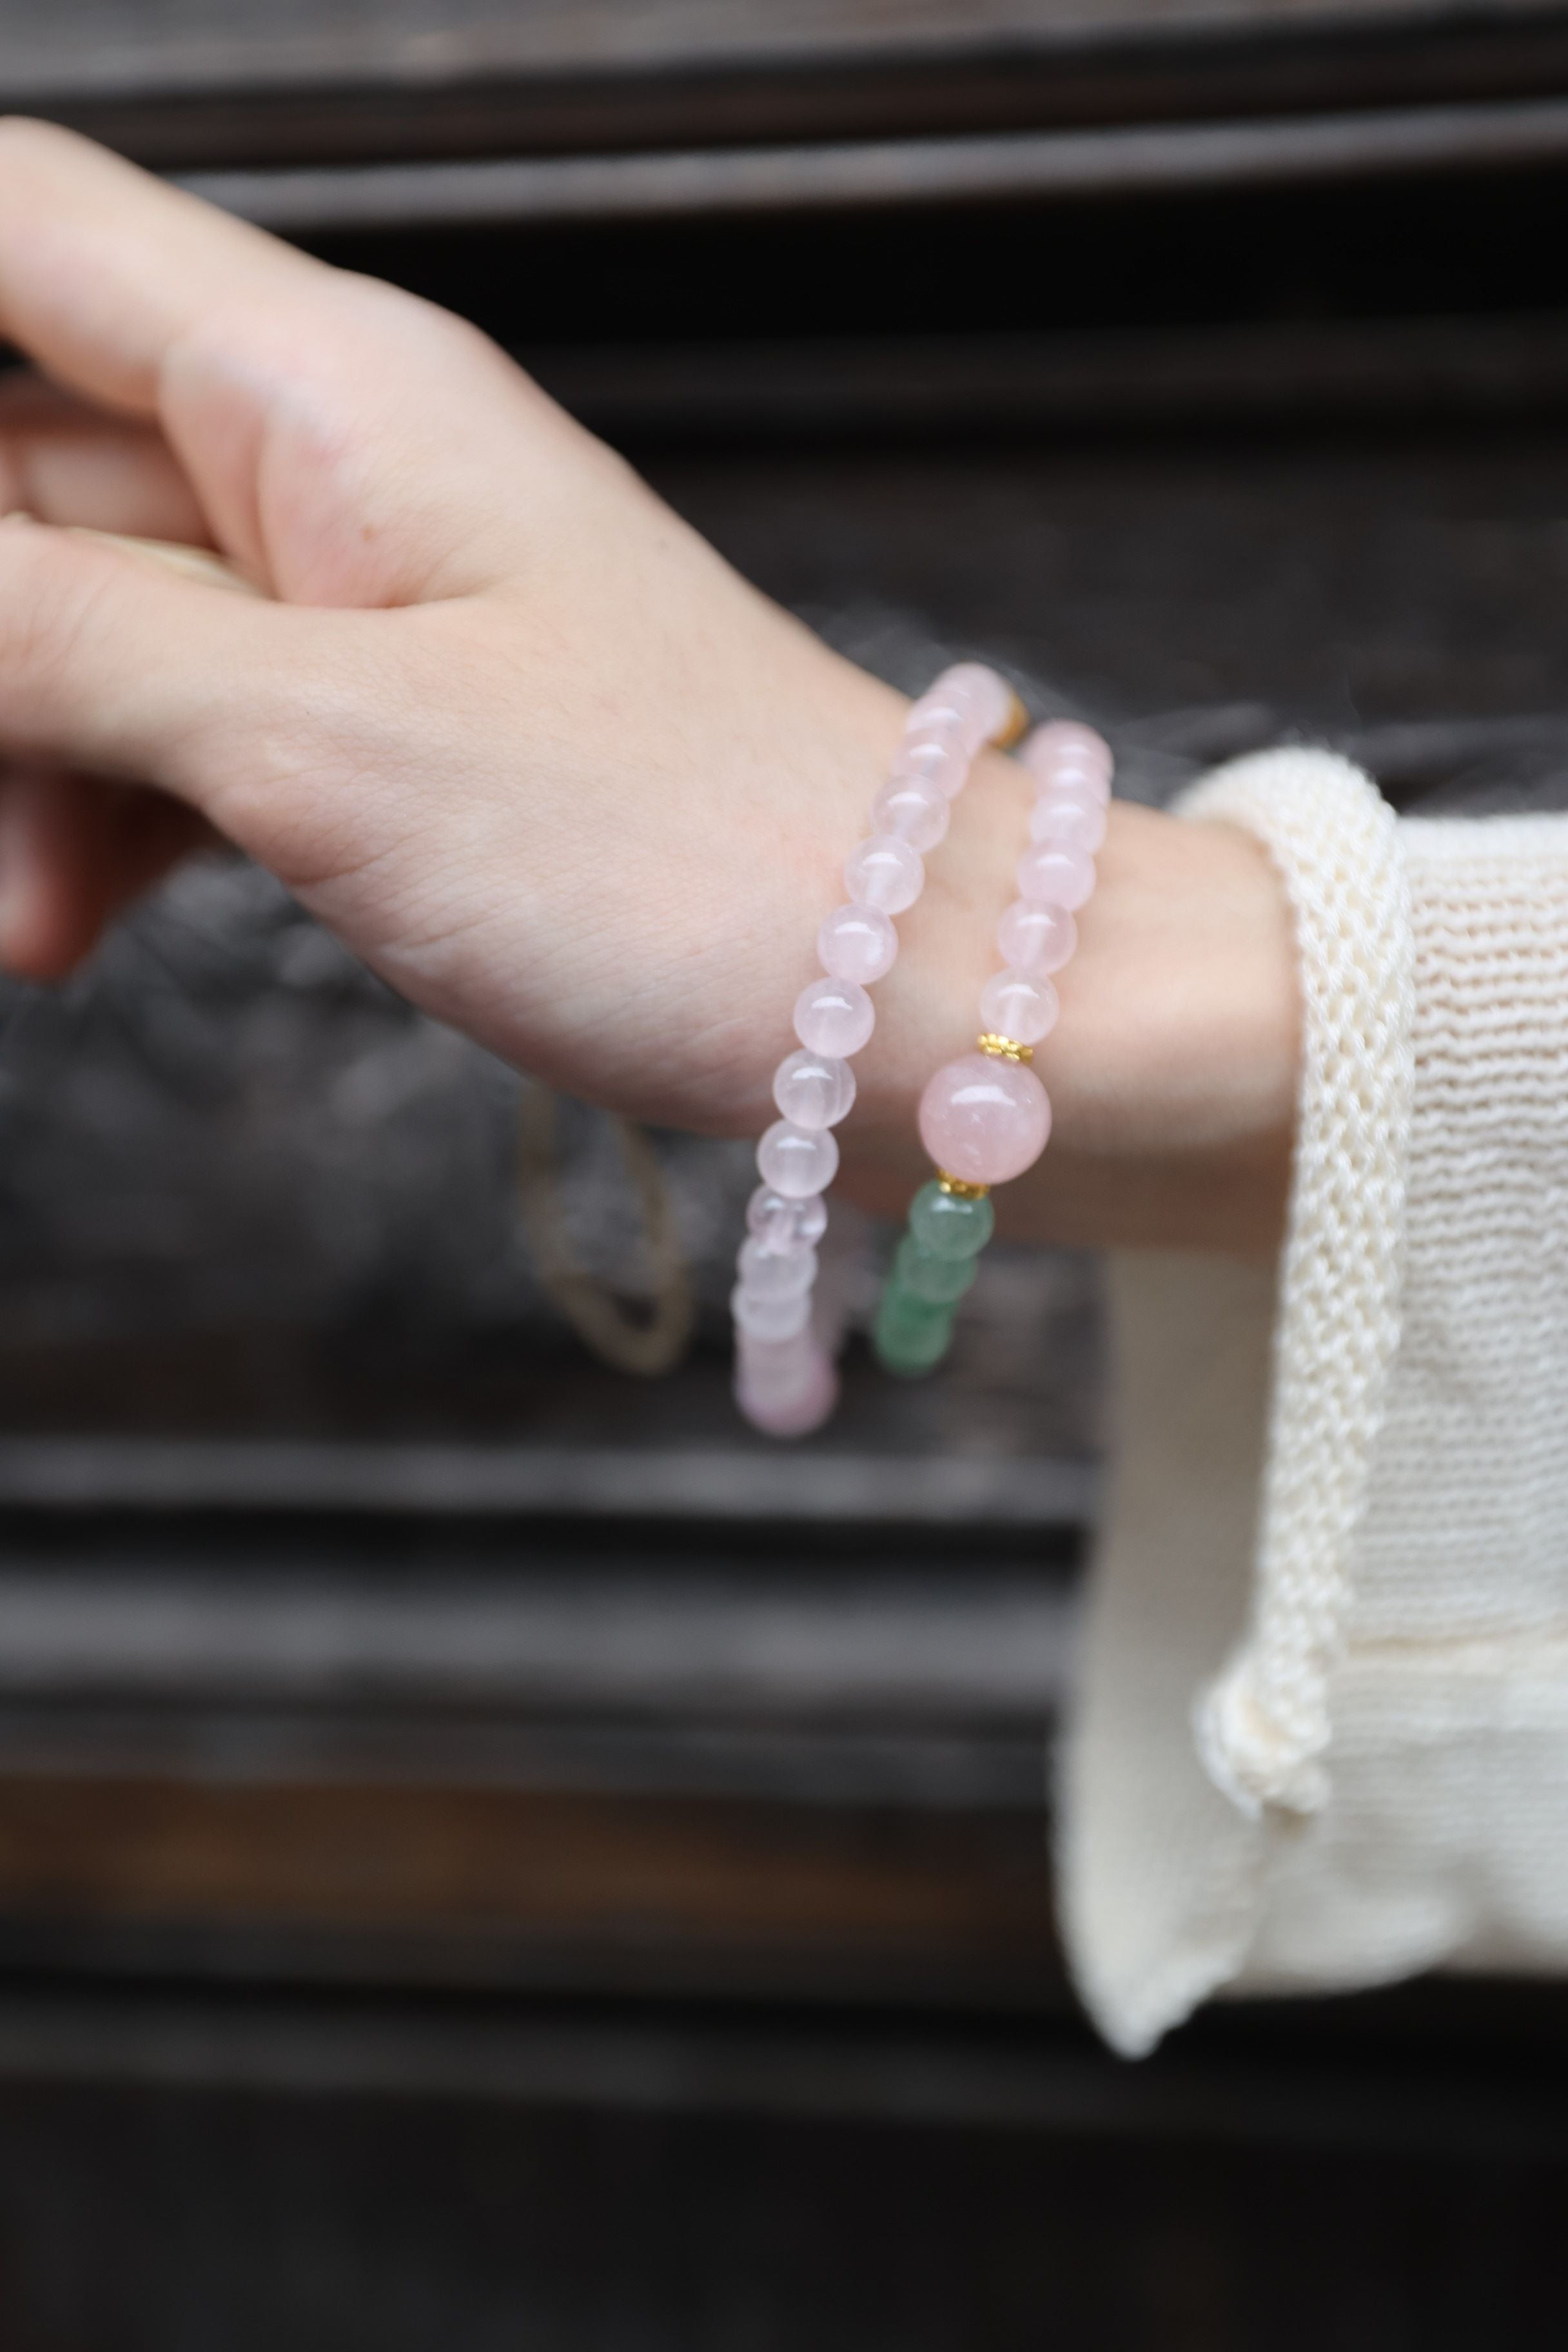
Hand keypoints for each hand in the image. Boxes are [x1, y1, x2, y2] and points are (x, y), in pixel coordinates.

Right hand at [0, 119, 1296, 1252]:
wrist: (910, 994)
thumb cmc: (679, 856)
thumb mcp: (321, 742)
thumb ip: (59, 639)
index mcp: (326, 390)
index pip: (23, 230)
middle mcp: (340, 464)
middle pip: (27, 463)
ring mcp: (372, 603)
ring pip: (94, 623)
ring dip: (23, 764)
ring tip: (32, 930)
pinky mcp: (402, 730)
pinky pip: (190, 730)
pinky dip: (117, 817)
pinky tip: (79, 925)